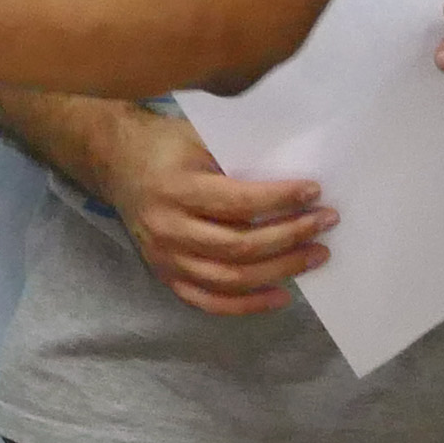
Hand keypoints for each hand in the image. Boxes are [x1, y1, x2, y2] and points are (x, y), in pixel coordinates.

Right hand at [93, 104, 329, 315]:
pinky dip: (248, 304)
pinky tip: (282, 295)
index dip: (279, 199)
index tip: (314, 192)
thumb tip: (294, 178)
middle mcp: (169, 228)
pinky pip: (210, 301)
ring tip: (316, 255)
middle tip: (326, 222)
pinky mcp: (166, 275)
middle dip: (290, 236)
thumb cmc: (167, 145)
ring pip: (231, 278)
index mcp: (177, 189)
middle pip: (239, 246)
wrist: (117, 164)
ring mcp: (166, 258)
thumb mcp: (199, 138)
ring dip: (280, 270)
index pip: (238, 202)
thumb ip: (238, 157)